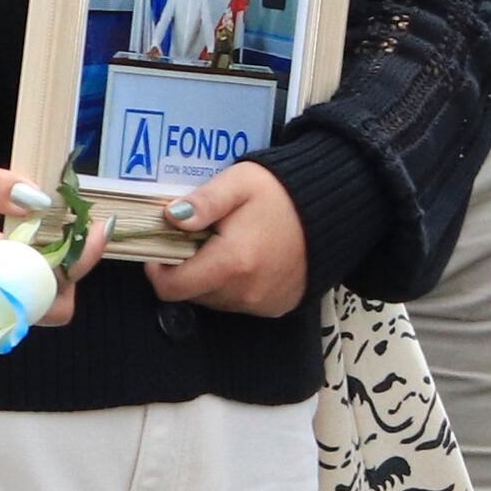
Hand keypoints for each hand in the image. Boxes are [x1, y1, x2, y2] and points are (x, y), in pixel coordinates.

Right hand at [0, 144, 81, 321]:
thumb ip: (2, 188)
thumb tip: (45, 202)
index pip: (48, 289)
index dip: (81, 260)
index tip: (97, 227)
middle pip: (43, 312)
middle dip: (69, 278)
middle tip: (78, 236)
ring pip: (24, 307)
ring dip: (48, 278)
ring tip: (57, 234)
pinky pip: (2, 298)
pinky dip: (23, 278)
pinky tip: (25, 242)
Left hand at [151, 158, 307, 316]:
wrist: (332, 210)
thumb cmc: (281, 193)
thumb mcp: (238, 183)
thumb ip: (203, 202)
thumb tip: (170, 219)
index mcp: (233, 263)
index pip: (171, 288)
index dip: (158, 268)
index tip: (162, 246)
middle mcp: (246, 292)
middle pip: (190, 293)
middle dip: (184, 267)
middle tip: (197, 237)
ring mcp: (262, 304)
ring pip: (212, 299)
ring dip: (208, 276)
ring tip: (224, 244)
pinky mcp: (276, 307)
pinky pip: (237, 302)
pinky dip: (232, 284)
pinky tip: (245, 258)